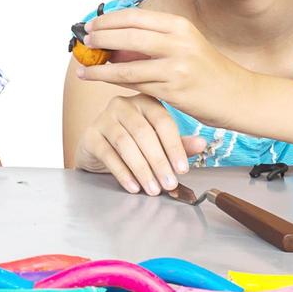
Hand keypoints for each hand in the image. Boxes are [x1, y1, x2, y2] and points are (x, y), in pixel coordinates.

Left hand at [74, 8, 253, 126]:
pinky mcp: (173, 91)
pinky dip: (112, 80)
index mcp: (180, 26)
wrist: (238, 96)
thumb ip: (154, 40)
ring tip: (83, 66)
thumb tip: (114, 40)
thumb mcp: (185, 45)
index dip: (109, 20)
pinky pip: (134, 84)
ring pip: (126, 64)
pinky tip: (98, 79)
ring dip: (99, 65)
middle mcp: (179, 42)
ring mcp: (176, 67)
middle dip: (100, 38)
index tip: (92, 26)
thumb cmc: (208, 71)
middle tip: (84, 42)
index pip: (135, 16)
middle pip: (128, 35)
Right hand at [74, 93, 206, 194]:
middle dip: (158, 161)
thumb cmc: (134, 143)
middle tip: (169, 183)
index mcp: (145, 102)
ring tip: (152, 189)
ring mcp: (103, 118)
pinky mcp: (90, 135)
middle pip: (143, 133)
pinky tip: (133, 186)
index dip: (174, 146)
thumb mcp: (158, 142)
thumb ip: (178, 144)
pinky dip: (122, 173)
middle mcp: (123, 105)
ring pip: (125, 143)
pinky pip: (107, 154)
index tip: (183, 169)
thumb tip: (201, 143)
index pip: (163, 121)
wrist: (98, 149)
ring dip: (141, 169)